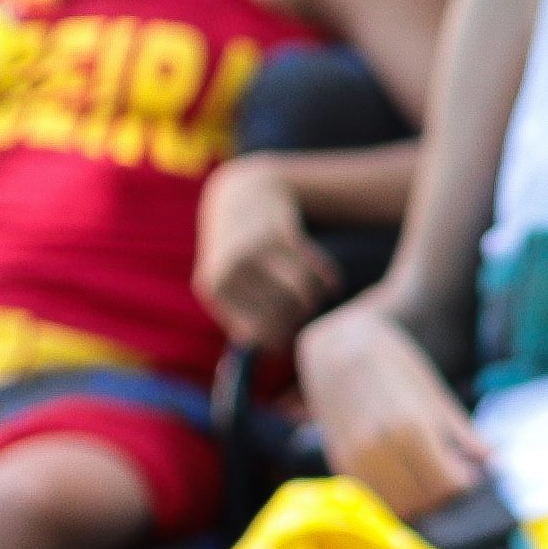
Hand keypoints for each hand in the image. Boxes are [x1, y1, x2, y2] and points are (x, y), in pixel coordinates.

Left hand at [192, 152, 341, 347]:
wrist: (242, 196)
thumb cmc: (240, 253)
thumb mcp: (230, 283)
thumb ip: (246, 318)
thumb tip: (273, 352)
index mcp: (215, 288)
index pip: (257, 334)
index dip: (281, 341)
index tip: (293, 337)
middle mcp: (231, 269)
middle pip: (281, 315)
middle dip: (300, 320)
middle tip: (305, 314)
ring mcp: (256, 249)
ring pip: (302, 293)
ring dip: (316, 300)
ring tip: (317, 299)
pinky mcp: (281, 232)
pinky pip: (315, 269)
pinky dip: (328, 280)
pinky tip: (332, 284)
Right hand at [294, 300, 487, 517]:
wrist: (338, 345)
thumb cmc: (394, 363)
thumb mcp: (434, 394)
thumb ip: (463, 434)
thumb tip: (494, 463)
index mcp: (411, 427)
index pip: (448, 483)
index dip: (465, 485)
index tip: (470, 474)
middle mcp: (378, 446)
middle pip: (424, 499)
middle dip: (443, 495)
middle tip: (451, 477)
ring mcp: (354, 456)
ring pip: (396, 505)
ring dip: (418, 501)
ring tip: (428, 477)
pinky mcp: (339, 460)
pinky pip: (373, 496)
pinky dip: (393, 496)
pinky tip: (404, 477)